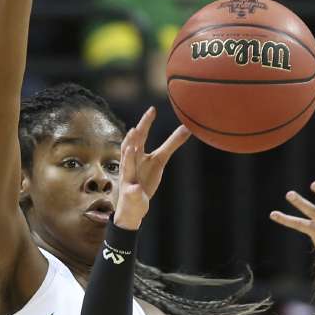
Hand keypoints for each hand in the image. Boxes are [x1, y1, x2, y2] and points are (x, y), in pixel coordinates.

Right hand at [114, 107, 191, 229]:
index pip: (140, 135)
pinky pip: (132, 192)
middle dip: (132, 138)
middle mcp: (129, 164)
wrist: (133, 205)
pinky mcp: (131, 194)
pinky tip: (135, 189)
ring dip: (127, 158)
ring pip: (126, 167)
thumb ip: (172, 144)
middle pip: (129, 147)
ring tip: (131, 148)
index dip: (145, 123)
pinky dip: (133, 190)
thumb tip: (188, 128)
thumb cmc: (145, 179)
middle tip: (137, 127)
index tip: (152, 109)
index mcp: (137, 154)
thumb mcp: (160, 160)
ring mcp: (128, 179)